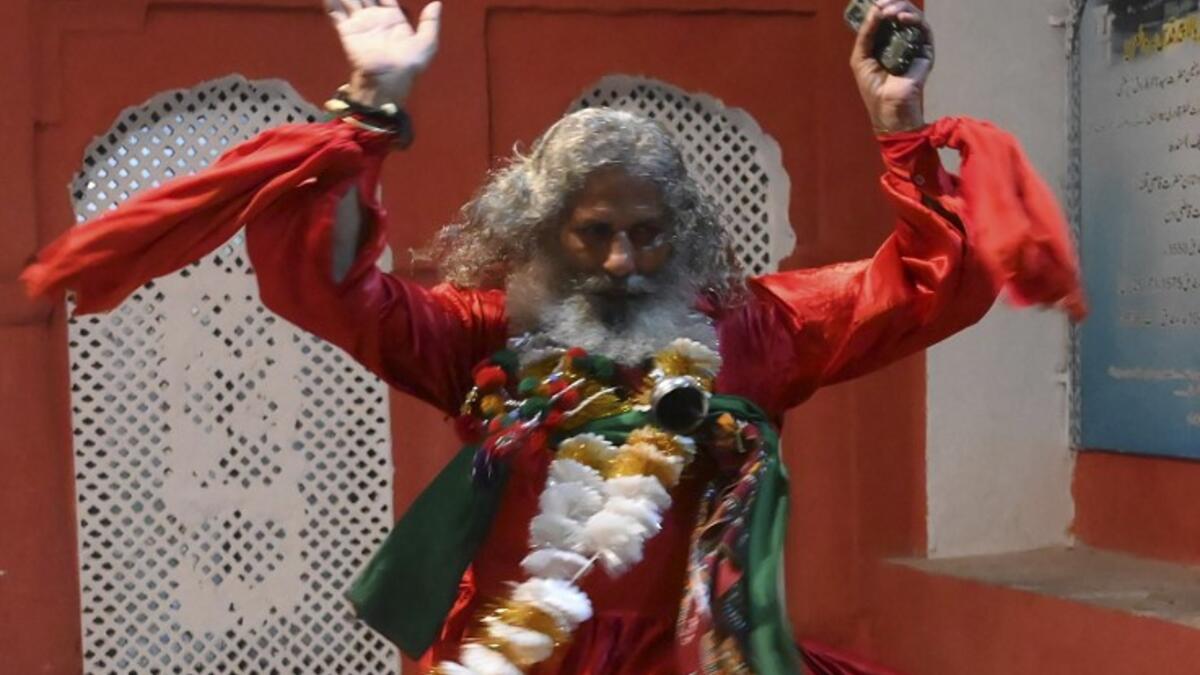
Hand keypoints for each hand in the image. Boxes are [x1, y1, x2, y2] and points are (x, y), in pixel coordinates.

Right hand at [326, 0, 441, 107]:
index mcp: (394, 18)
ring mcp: (360, 23)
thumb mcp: (426, 44)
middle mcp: (375, 18)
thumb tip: (436, 4)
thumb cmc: (409, 65)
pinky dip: (330, 2)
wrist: (388, 80)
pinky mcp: (347, 31)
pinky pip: (336, 12)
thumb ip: (430, 23)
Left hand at [850, 0, 933, 133]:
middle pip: (901, 13)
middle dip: (892, 4)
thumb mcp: (861, 57)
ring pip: (913, 17)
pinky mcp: (925, 51)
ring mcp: (914, 45)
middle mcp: (900, 40)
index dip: (883, 5)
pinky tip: (902, 19)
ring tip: (890, 11)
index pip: (886, 17)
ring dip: (902, 9)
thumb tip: (876, 9)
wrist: (887, 107)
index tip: (876, 1)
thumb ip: (866, 34)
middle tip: (882, 3)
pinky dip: (914, 20)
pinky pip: (923, 30)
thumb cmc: (872, 87)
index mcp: (884, 41)